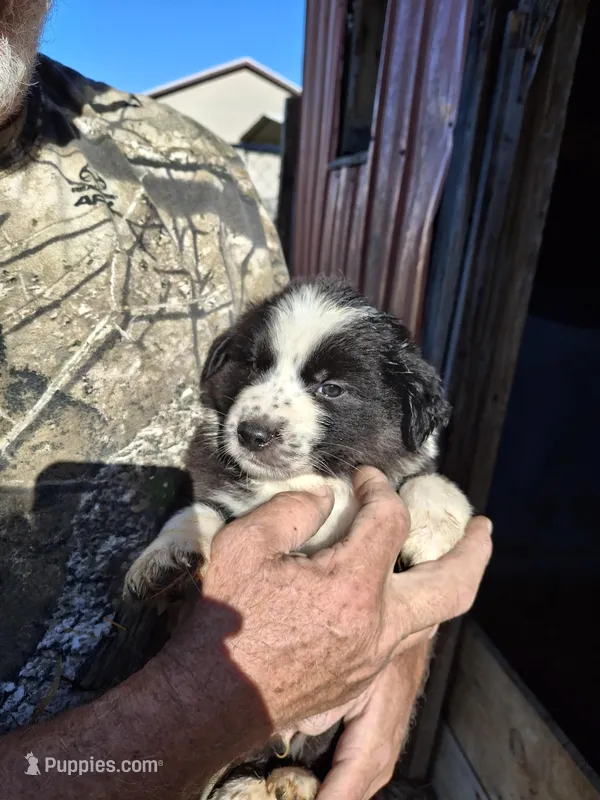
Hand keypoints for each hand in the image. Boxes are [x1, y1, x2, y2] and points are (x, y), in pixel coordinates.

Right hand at [155, 467, 491, 731]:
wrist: (210, 699)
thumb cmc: (225, 623)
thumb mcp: (245, 546)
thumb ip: (292, 509)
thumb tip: (324, 499)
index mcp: (353, 586)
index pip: (389, 519)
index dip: (379, 487)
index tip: (364, 477)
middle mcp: (378, 626)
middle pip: (452, 584)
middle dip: (474, 551)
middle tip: (483, 527)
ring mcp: (373, 659)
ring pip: (431, 617)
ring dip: (445, 581)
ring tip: (451, 558)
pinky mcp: (359, 680)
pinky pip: (401, 639)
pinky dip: (411, 609)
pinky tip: (397, 596)